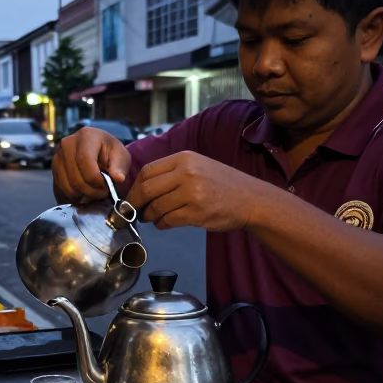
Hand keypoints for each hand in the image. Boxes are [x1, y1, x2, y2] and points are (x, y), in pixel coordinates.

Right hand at [52, 126, 131, 201]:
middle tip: (103, 192)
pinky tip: (85, 191)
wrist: (98, 151)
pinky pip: (63, 190)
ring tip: (95, 191)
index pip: (85, 161)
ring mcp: (58, 156)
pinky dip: (76, 195)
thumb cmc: (110, 153)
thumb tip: (118, 178)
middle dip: (92, 191)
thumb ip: (120, 167)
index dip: (96, 180)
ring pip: (69, 187)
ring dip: (84, 195)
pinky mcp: (54, 169)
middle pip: (76, 178)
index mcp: (86, 136)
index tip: (107, 186)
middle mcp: (67, 144)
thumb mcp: (121, 157)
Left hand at [127, 151, 273, 230]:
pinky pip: (168, 220)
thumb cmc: (224, 184)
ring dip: (149, 215)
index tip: (131, 196)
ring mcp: (192, 193)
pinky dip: (161, 224)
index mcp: (184, 158)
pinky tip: (165, 222)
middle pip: (147, 189)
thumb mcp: (199, 166)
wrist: (251, 199)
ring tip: (151, 217)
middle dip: (135, 203)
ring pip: (156, 207)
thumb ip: (172, 172)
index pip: (147, 171)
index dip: (135, 187)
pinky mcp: (196, 213)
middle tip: (132, 211)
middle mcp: (187, 173)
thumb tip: (143, 187)